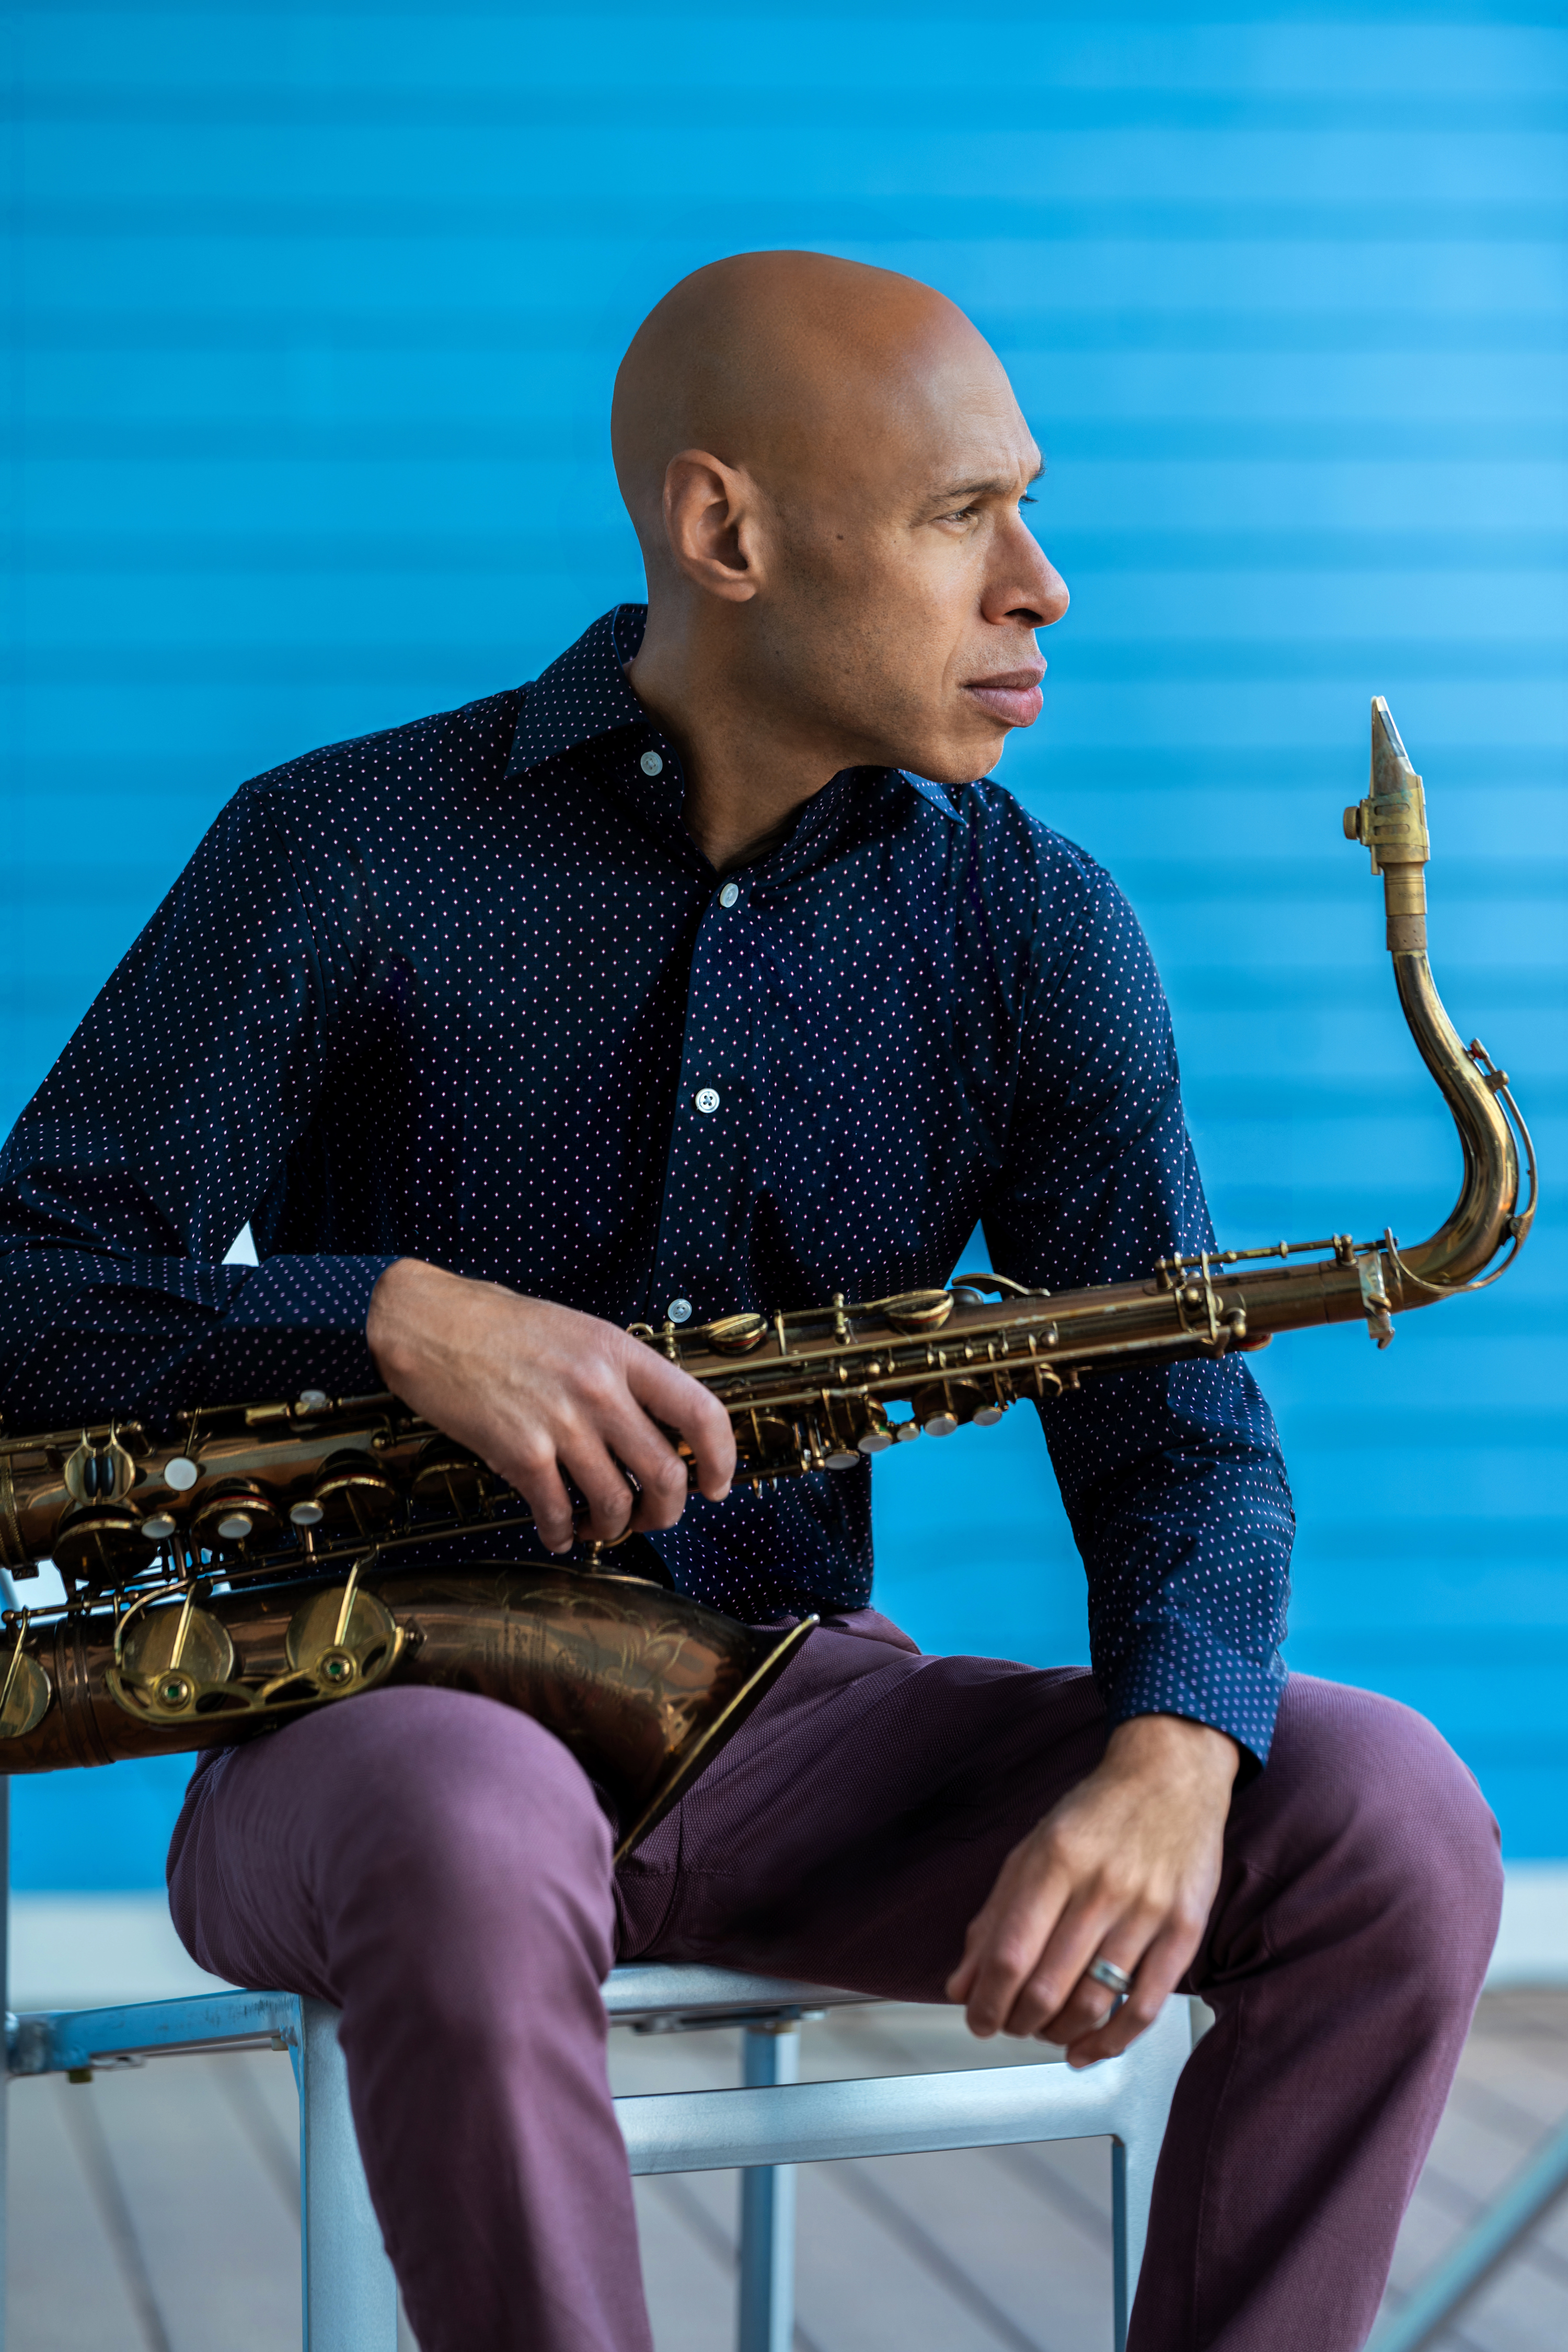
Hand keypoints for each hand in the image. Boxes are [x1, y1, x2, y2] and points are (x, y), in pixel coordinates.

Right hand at [366, 1258, 735, 1553]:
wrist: (430, 1322)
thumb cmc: (502, 1327)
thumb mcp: (579, 1333)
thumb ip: (619, 1376)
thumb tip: (655, 1429)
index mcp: (621, 1354)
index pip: (701, 1412)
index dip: (722, 1459)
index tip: (718, 1485)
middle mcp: (599, 1388)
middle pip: (666, 1473)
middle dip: (667, 1512)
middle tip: (654, 1519)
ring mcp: (561, 1422)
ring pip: (617, 1502)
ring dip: (614, 1528)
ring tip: (600, 1526)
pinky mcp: (520, 1452)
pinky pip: (559, 1512)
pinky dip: (562, 1534)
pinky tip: (556, 1532)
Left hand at [945, 1713, 1238, 2065]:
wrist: (1172, 1775)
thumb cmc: (1098, 1813)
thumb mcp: (1033, 1849)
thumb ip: (995, 1917)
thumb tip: (962, 1983)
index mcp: (1055, 1860)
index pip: (1010, 1953)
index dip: (986, 2001)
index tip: (977, 2018)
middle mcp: (1101, 1886)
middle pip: (1048, 1987)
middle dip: (1017, 2022)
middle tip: (1009, 2024)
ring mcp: (1147, 1911)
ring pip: (1093, 2004)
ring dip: (1058, 2034)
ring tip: (1044, 2031)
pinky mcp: (1185, 1930)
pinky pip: (1145, 2007)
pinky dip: (1110, 2042)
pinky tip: (1086, 2050)